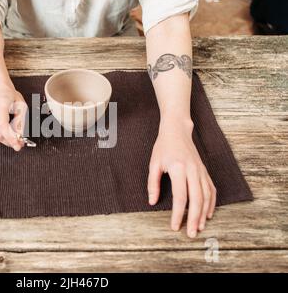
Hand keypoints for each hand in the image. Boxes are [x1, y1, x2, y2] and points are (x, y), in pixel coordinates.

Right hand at [0, 85, 27, 150]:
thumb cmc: (10, 97)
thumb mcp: (21, 106)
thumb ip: (21, 121)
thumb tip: (20, 135)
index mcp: (0, 104)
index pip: (2, 125)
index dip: (10, 137)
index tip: (18, 145)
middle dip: (11, 140)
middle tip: (21, 142)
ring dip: (7, 139)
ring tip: (15, 135)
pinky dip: (1, 135)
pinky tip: (5, 129)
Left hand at [147, 118, 216, 237]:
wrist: (177, 131)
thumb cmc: (163, 147)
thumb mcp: (153, 164)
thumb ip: (153, 184)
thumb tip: (152, 202)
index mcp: (178, 169)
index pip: (180, 197)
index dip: (178, 214)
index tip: (175, 226)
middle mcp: (193, 170)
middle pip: (196, 199)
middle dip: (194, 219)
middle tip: (192, 234)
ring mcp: (201, 171)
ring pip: (206, 196)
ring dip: (204, 213)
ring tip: (200, 227)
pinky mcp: (205, 171)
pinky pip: (211, 189)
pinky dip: (211, 202)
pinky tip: (208, 213)